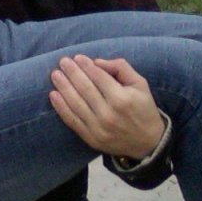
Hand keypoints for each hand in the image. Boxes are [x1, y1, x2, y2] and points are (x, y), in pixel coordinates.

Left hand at [49, 55, 165, 158]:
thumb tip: (97, 62)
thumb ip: (121, 68)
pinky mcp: (91, 138)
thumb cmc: (143, 108)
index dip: (86, 66)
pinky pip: (72, 120)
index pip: (98, 77)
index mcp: (122, 99)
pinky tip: (53, 95)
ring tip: (55, 75)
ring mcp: (98, 128)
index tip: (77, 57)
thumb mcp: (140, 84)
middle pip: (84, 88)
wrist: (148, 143)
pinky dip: (60, 107)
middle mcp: (108, 113)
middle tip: (63, 62)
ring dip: (63, 87)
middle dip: (72, 73)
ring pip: (75, 103)